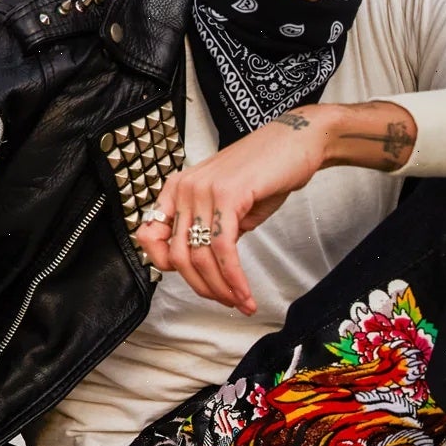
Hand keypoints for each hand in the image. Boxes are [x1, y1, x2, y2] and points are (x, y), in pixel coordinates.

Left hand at [131, 107, 327, 313]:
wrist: (296, 143)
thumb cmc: (266, 173)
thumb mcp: (228, 205)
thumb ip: (212, 230)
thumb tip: (205, 265)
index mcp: (177, 189)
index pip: (149, 236)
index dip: (165, 265)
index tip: (193, 280)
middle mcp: (184, 188)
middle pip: (178, 256)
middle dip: (202, 287)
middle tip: (224, 301)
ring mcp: (203, 190)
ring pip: (200, 257)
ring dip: (221, 288)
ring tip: (239, 302)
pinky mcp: (228, 195)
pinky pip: (223, 249)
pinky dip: (234, 278)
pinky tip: (245, 292)